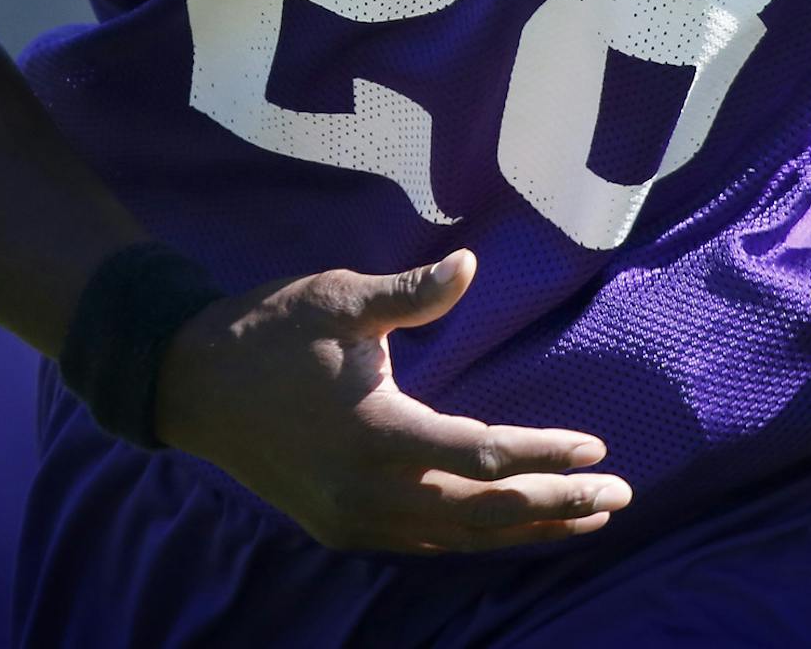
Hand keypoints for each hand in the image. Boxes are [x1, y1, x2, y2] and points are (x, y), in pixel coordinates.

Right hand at [156, 249, 629, 554]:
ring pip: (459, 540)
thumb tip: (472, 266)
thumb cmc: (268, 329)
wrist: (191, 383)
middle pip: (484, 513)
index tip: (597, 449)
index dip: (544, 455)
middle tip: (619, 498)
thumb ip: (410, 293)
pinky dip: (477, 539)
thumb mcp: (338, 298)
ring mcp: (354, 520)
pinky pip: (426, 545)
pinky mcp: (342, 528)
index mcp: (375, 432)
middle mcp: (369, 492)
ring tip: (585, 520)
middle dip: (556, 507)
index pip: (482, 456)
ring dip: (526, 532)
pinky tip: (511, 529)